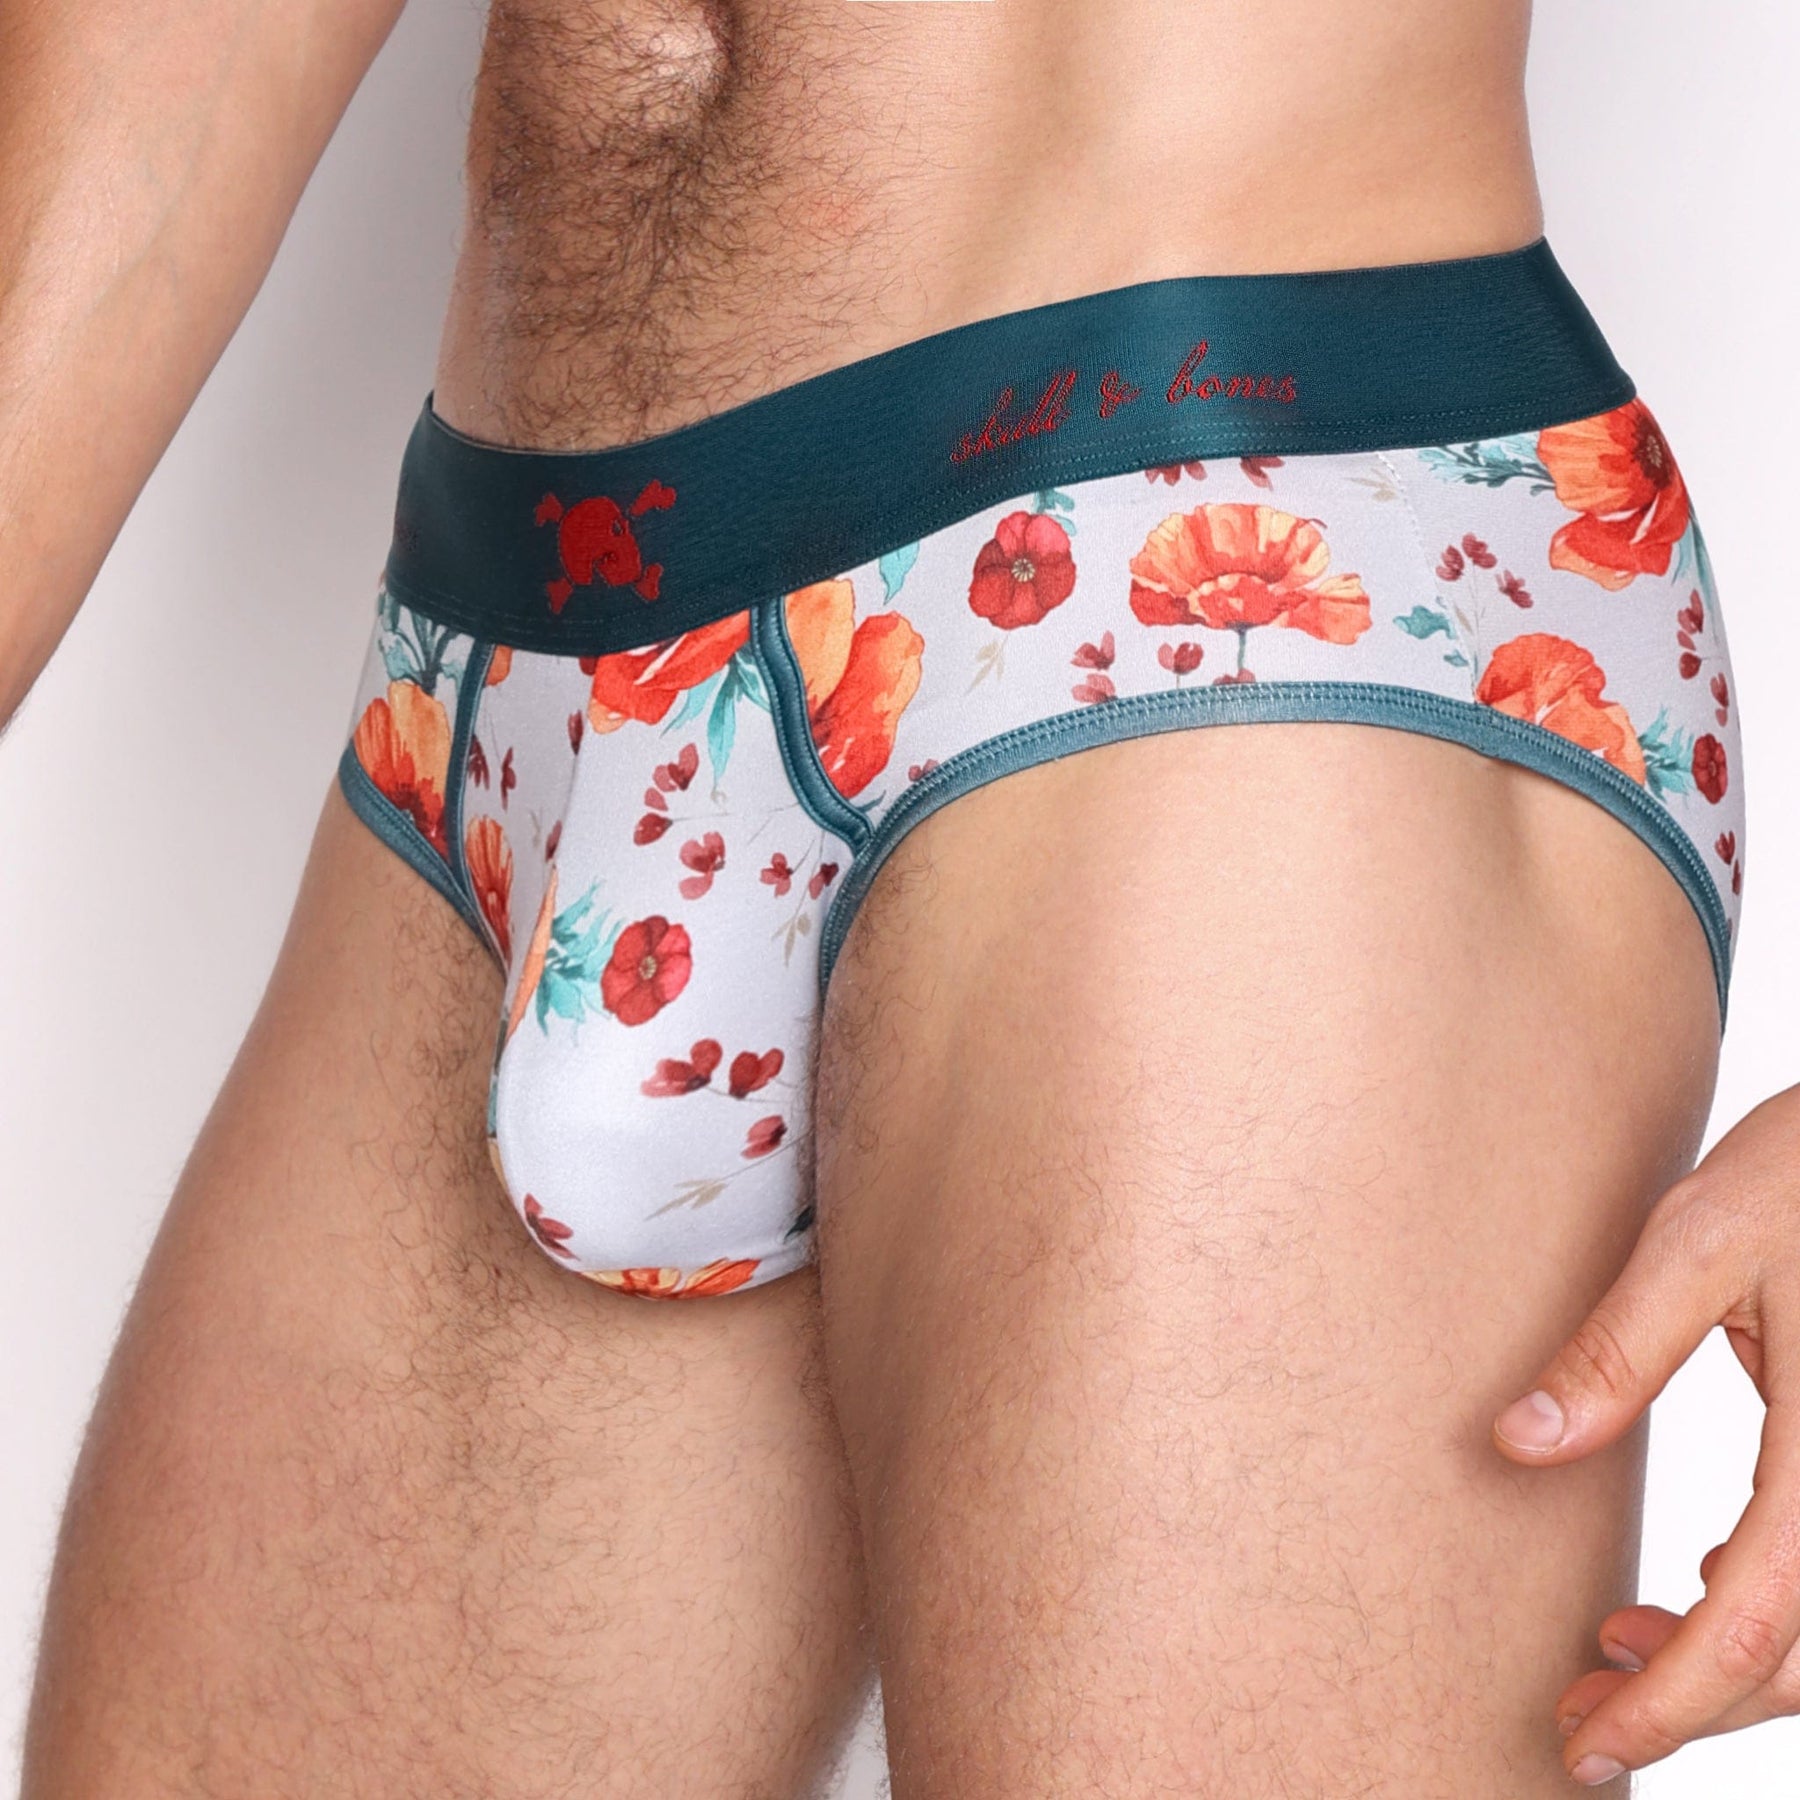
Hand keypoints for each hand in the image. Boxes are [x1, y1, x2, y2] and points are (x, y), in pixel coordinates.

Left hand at [1490, 1081, 1799, 1786]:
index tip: (1585, 1745)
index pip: (1751, 1630)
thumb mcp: (1700, 1240)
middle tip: (1577, 1712)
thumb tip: (1521, 1443)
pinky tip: (1703, 1573)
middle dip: (1687, 1705)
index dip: (1668, 1708)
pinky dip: (1771, 1601)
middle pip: (1797, 1657)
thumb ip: (1616, 1350)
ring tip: (1613, 1651)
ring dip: (1727, 1662)